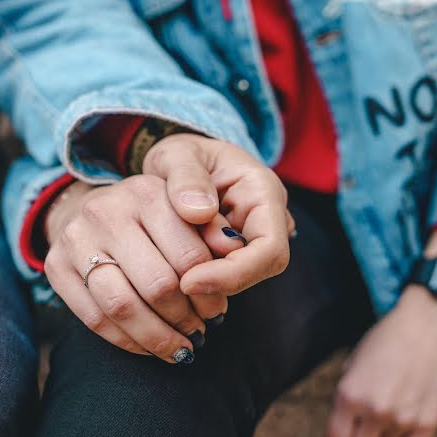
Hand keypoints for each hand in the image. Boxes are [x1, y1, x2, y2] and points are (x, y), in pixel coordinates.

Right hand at [43, 176, 244, 362]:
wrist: (88, 208)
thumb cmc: (151, 217)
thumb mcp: (183, 208)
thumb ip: (212, 227)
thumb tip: (236, 249)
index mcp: (147, 192)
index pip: (190, 257)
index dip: (210, 293)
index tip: (219, 309)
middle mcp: (107, 211)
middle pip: (158, 285)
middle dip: (186, 318)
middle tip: (201, 331)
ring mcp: (77, 239)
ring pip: (123, 307)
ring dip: (158, 337)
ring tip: (181, 348)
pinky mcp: (57, 266)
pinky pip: (95, 319)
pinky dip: (128, 342)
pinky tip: (150, 348)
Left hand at [142, 134, 292, 299]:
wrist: (181, 164)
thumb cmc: (181, 157)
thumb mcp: (175, 155)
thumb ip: (186, 176)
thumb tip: (200, 212)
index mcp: (264, 191)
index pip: (269, 250)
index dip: (233, 274)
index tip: (187, 281)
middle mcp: (269, 220)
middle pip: (257, 270)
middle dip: (214, 279)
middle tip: (172, 281)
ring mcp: (256, 240)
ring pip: (238, 278)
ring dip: (203, 278)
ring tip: (167, 259)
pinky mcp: (238, 255)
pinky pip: (222, 278)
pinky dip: (198, 278)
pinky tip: (172, 268)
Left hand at [324, 228, 436, 436]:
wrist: (429, 323)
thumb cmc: (388, 337)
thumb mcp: (354, 360)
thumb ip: (347, 392)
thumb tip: (343, 421)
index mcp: (350, 394)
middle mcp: (374, 411)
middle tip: (362, 430)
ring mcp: (403, 419)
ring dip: (383, 435)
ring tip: (391, 405)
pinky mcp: (428, 422)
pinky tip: (402, 428)